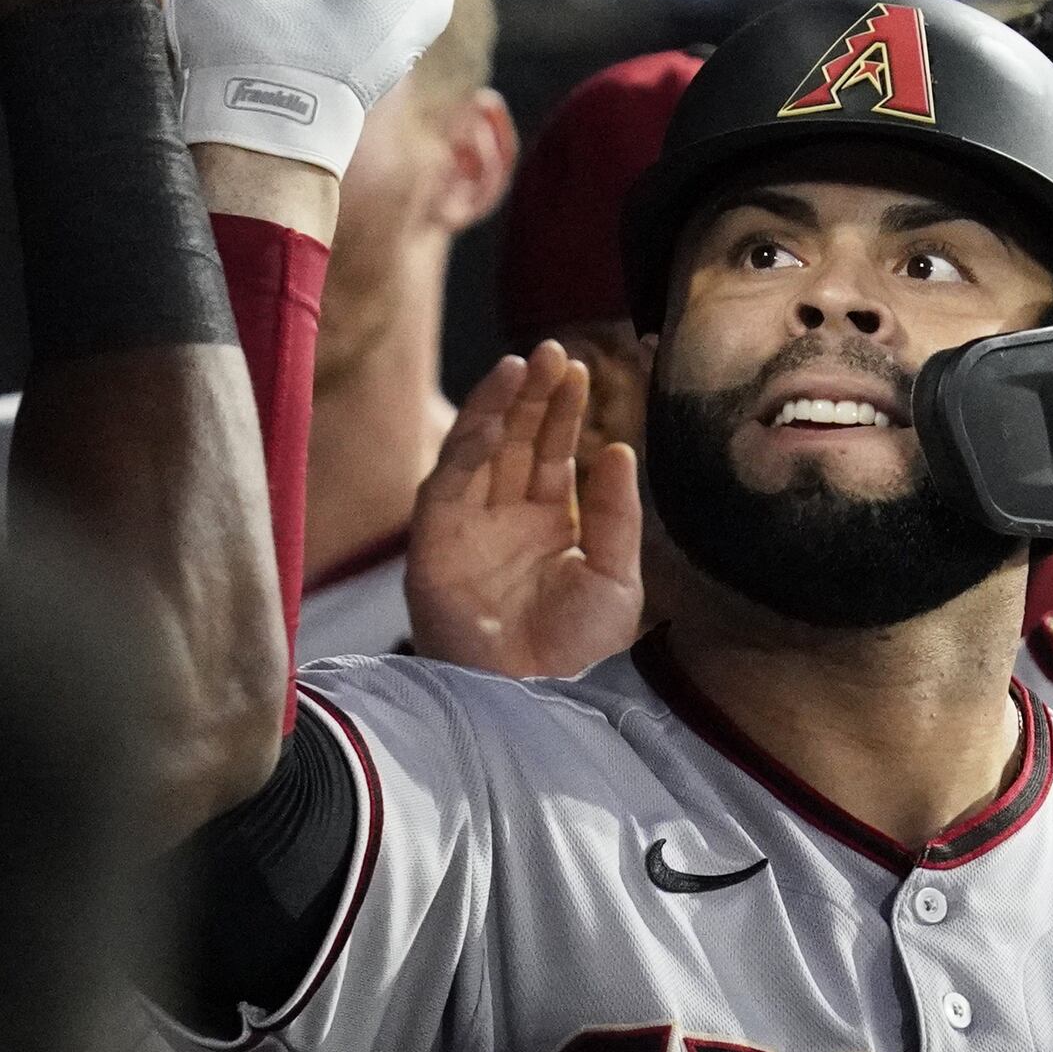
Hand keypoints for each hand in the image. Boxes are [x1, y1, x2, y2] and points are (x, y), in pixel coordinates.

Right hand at [405, 342, 643, 678]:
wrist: (539, 700)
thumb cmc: (579, 652)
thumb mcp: (615, 576)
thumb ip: (617, 513)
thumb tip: (618, 447)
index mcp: (548, 525)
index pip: (551, 452)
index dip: (562, 410)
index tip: (579, 368)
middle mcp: (503, 519)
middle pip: (514, 441)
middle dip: (531, 396)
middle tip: (553, 350)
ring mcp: (466, 530)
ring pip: (477, 452)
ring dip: (495, 407)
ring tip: (522, 365)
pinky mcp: (433, 546)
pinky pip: (447, 484)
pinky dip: (466, 447)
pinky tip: (492, 416)